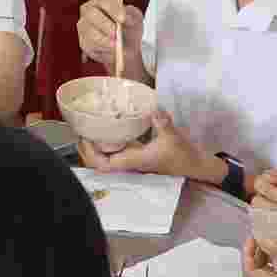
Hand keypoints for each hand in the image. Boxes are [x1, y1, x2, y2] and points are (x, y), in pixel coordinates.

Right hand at [74, 0, 143, 76]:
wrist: (127, 47)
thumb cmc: (130, 28)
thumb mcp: (136, 19)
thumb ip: (132, 15)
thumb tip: (127, 18)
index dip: (113, 8)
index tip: (123, 19)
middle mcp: (89, 9)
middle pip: (91, 13)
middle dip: (105, 25)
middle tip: (116, 34)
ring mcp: (84, 25)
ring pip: (89, 31)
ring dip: (104, 40)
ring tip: (117, 45)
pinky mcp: (83, 41)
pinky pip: (89, 45)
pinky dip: (102, 49)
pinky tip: (111, 50)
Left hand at [81, 108, 217, 185]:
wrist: (195, 166)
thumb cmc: (183, 155)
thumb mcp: (174, 137)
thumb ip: (163, 123)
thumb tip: (155, 110)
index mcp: (134, 161)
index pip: (105, 165)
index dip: (91, 155)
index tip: (85, 138)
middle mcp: (130, 163)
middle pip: (100, 163)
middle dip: (87, 151)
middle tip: (80, 132)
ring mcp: (134, 160)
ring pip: (108, 158)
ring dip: (96, 148)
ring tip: (88, 130)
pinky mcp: (139, 155)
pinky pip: (118, 151)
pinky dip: (109, 144)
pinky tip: (107, 130)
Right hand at [249, 168, 276, 228]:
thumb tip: (269, 175)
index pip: (260, 183)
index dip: (267, 190)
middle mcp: (271, 200)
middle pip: (256, 201)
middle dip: (269, 206)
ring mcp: (273, 218)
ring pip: (258, 219)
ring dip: (269, 222)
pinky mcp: (276, 234)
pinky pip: (265, 234)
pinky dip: (268, 236)